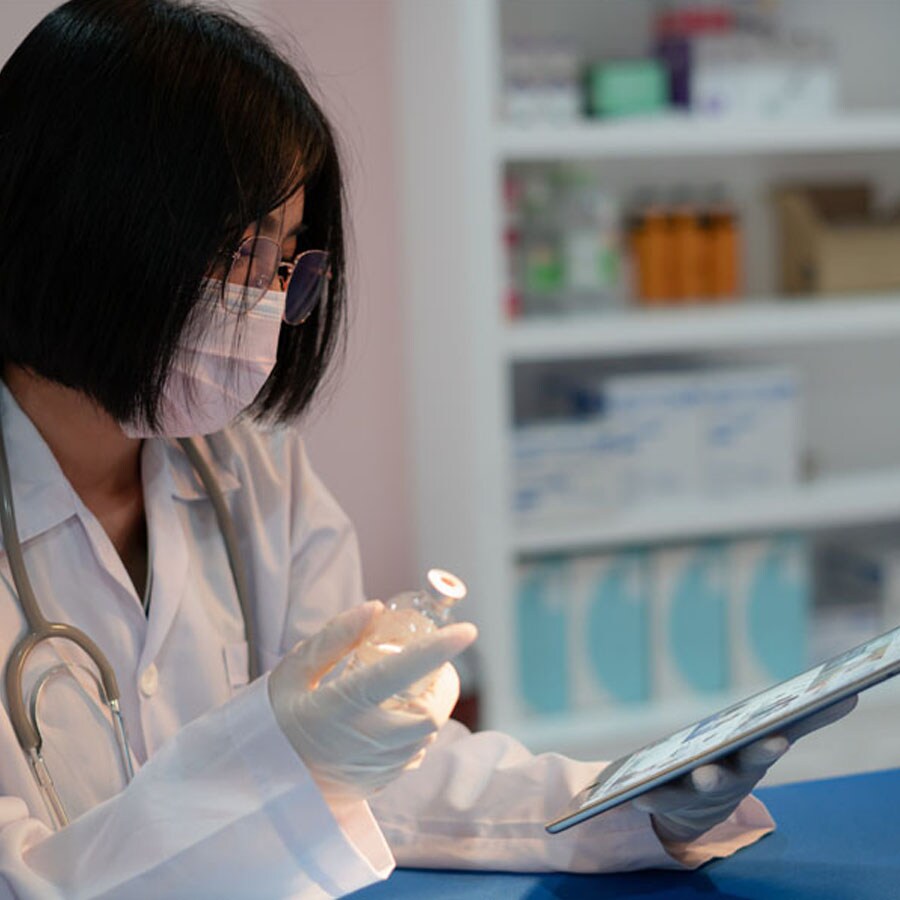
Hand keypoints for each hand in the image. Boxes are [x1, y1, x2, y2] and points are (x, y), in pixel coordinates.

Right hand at [268, 601, 476, 801]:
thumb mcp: (294, 670)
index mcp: (339, 708)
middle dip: (441, 683)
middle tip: (430, 663)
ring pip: (427, 734)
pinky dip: (417, 728)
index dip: (436, 651)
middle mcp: (364, 741)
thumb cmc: (278, 717)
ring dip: (429, 705)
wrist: (264, 781)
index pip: (397, 674)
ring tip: (410, 686)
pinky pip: (415, 752)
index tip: (468, 630)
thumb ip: (334, 637)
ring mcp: (375, 768)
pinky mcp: (381, 782)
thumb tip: (375, 609)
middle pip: (429, 712)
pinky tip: (395, 715)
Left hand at [633, 695, 857, 844]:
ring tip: (697, 774)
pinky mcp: (667, 799)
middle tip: (732, 762)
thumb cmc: (735, 762)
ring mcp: (695, 791)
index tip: (778, 736)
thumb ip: (803, 721)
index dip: (769, 745)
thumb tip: (846, 694)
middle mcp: (725, 777)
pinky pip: (656, 799)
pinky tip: (636, 796)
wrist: (696, 808)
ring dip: (698, 780)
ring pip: (697, 786)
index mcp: (748, 760)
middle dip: (734, 766)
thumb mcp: (763, 742)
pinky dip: (648, 798)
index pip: (763, 751)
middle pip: (732, 771)